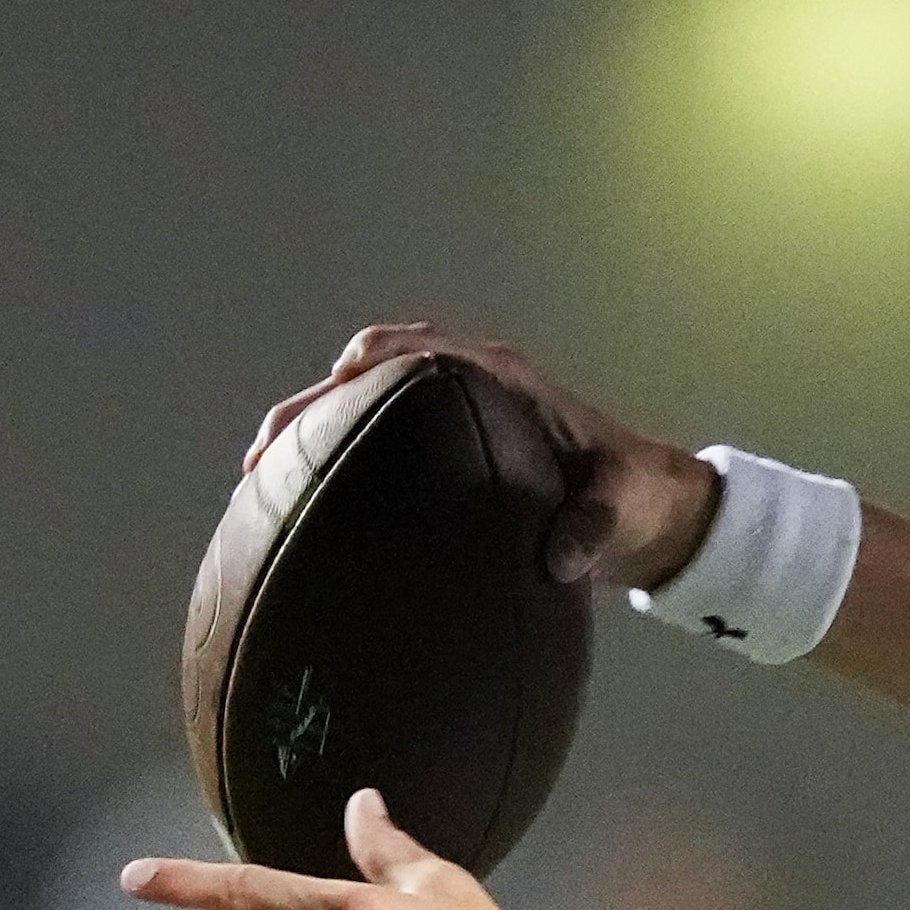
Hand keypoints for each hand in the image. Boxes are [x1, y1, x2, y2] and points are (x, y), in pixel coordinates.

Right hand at [244, 322, 717, 589]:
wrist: (651, 514)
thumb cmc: (637, 500)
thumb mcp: (623, 509)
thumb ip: (595, 526)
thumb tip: (560, 559)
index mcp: (502, 379)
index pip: (418, 351)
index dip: (366, 365)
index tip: (325, 398)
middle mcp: (468, 387)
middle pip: (369, 376)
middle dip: (311, 407)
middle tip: (264, 458)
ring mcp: (452, 419)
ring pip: (363, 412)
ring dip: (312, 436)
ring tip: (258, 486)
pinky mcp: (444, 457)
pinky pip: (376, 448)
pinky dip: (334, 466)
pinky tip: (298, 515)